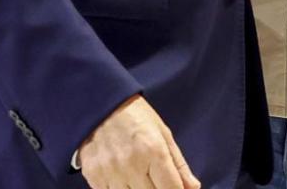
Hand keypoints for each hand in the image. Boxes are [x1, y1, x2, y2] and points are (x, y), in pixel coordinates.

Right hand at [77, 94, 199, 188]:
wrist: (100, 105)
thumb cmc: (136, 117)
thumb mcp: (163, 134)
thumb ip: (179, 165)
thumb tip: (193, 188)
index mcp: (154, 150)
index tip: (176, 188)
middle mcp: (132, 164)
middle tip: (156, 179)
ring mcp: (110, 172)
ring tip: (140, 178)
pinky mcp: (94, 177)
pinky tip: (124, 179)